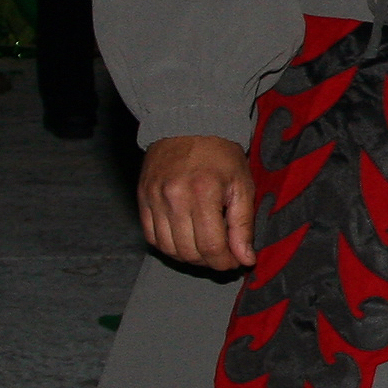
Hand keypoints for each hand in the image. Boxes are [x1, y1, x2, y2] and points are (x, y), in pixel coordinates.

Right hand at [139, 134, 254, 270]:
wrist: (188, 124)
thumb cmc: (220, 155)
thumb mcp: (242, 184)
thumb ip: (243, 225)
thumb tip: (245, 260)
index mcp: (204, 192)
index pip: (211, 247)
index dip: (225, 262)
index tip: (235, 261)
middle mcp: (174, 197)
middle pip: (189, 252)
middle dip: (209, 262)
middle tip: (221, 255)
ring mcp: (154, 198)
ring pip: (169, 249)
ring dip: (189, 257)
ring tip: (203, 249)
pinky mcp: (142, 198)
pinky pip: (152, 237)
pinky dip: (169, 246)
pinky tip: (184, 240)